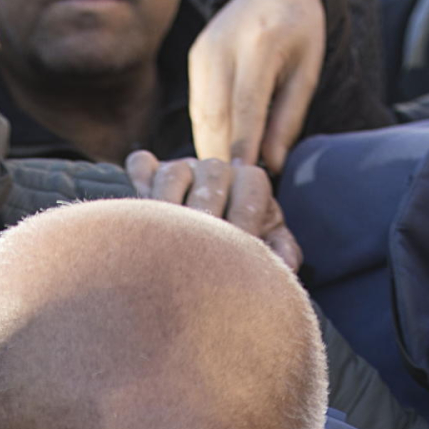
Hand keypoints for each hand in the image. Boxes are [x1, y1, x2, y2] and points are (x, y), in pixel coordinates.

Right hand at [125, 150, 302, 269]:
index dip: (246, 213)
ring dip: (168, 204)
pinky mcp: (148, 173)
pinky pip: (142, 166)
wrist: (191, 263)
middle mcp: (216, 171)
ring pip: (174, 172)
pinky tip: (142, 208)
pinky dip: (140, 179)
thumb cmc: (233, 260)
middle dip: (205, 213)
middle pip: (212, 173)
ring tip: (168, 239)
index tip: (239, 245)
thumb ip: (278, 254)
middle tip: (199, 246)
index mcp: (249, 184)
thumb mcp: (260, 256)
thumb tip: (287, 260)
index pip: (252, 182)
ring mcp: (182, 169)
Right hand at [187, 0, 324, 174]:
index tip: (245, 185)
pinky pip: (198, 108)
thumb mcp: (306, 72)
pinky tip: (217, 158)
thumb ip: (288, 118)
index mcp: (258, 45)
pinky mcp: (195, 59)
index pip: (245, 109)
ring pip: (201, 116)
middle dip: (223, 158)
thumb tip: (270, 165)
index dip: (243, 150)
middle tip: (232, 197)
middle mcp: (222, 47)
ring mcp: (203, 52)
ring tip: (223, 186)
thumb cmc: (300, 33)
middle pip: (216, 117)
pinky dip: (207, 134)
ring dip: (211, 151)